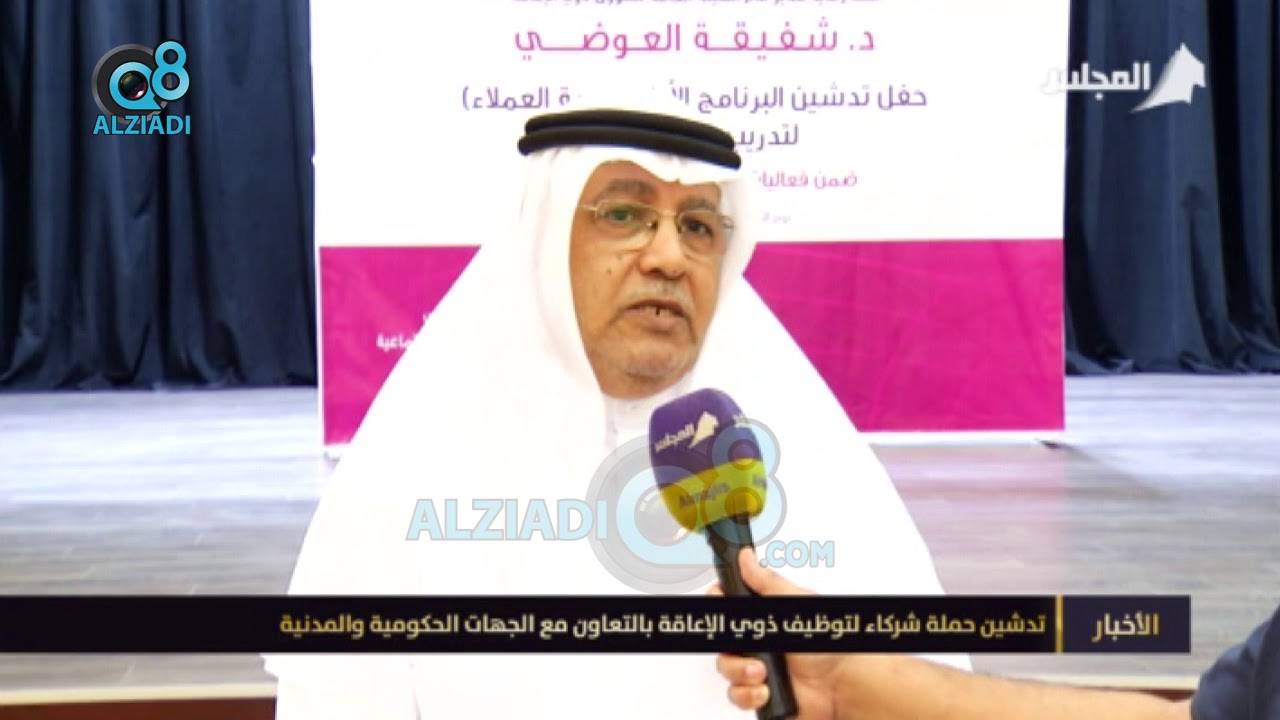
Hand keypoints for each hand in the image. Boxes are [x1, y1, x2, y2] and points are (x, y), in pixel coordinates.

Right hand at [709, 548, 843, 719]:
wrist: (843, 686)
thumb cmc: (828, 644)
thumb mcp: (796, 603)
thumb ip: (767, 582)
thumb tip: (746, 558)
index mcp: (763, 614)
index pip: (727, 602)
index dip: (719, 603)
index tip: (722, 604)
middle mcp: (757, 640)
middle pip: (720, 636)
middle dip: (729, 641)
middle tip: (749, 642)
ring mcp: (756, 667)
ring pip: (724, 667)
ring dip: (739, 670)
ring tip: (761, 671)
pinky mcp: (757, 692)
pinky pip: (735, 694)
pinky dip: (747, 693)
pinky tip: (765, 689)